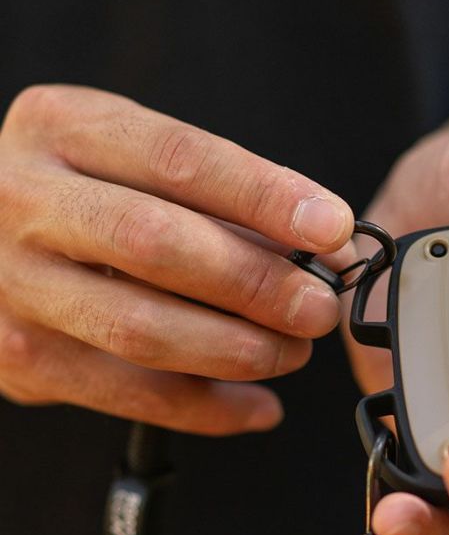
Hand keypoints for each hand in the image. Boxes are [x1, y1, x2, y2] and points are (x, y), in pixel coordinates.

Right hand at [0, 85, 353, 433]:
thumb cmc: (89, 189)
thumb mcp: (138, 161)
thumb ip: (225, 200)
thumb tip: (326, 248)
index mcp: (64, 128)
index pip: (180, 158)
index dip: (265, 196)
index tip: (332, 227)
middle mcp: (25, 200)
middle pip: (156, 244)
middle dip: (256, 283)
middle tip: (319, 307)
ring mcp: (12, 284)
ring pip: (140, 329)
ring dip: (237, 350)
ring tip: (294, 352)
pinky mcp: (18, 357)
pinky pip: (126, 395)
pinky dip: (206, 406)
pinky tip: (257, 404)